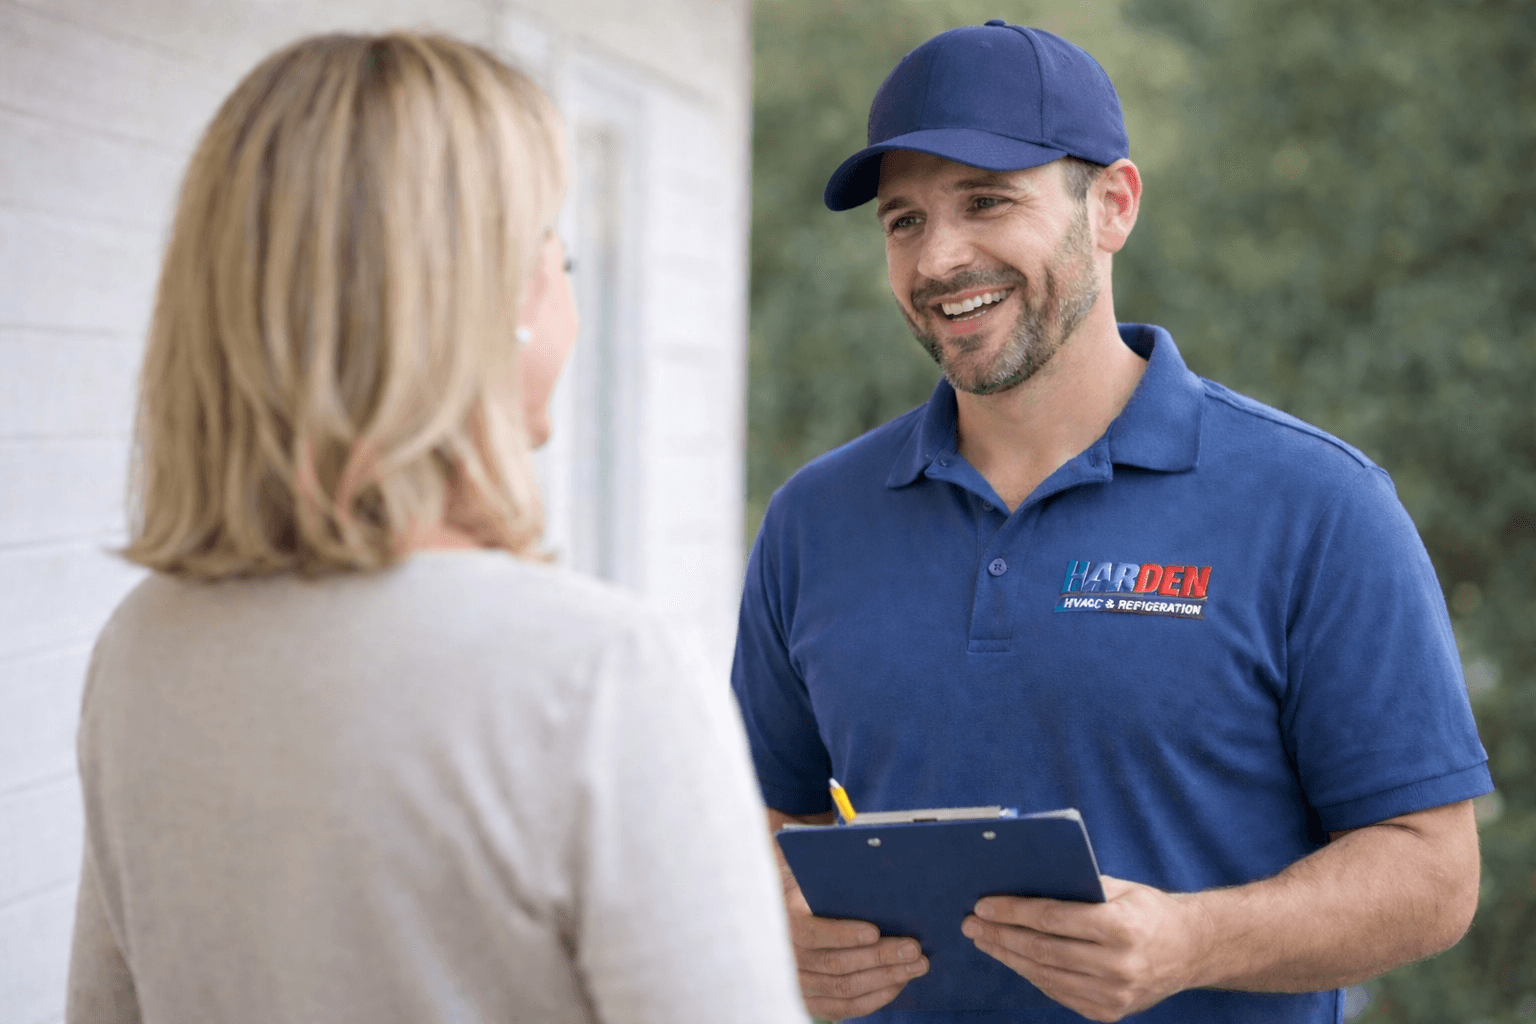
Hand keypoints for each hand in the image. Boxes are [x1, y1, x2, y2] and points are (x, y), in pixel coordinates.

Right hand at [779, 853, 928, 1018]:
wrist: (790, 920)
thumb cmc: (811, 894)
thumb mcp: (811, 879)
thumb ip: (827, 876)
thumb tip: (853, 856)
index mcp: (786, 922)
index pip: (811, 934)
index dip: (843, 934)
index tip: (874, 931)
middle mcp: (789, 958)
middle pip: (836, 964)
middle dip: (880, 956)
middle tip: (913, 948)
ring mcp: (800, 985)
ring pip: (845, 988)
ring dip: (886, 978)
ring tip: (916, 965)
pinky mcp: (813, 1002)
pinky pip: (846, 1008)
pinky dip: (876, 997)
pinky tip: (898, 982)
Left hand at [960, 876, 1210, 1022]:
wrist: (1192, 950)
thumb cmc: (1149, 910)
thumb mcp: (1120, 889)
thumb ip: (1077, 888)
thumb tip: (1023, 880)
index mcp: (1121, 927)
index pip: (1053, 919)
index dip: (1013, 911)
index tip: (983, 904)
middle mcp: (1119, 965)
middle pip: (1043, 950)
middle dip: (1001, 935)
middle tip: (972, 923)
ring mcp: (1115, 995)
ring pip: (1046, 975)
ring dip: (1008, 957)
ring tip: (985, 940)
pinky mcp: (1109, 1013)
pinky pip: (1059, 993)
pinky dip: (1032, 975)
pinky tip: (1013, 959)